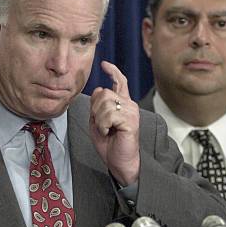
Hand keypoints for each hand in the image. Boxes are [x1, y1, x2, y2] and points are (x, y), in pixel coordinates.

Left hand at [90, 61, 139, 184]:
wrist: (120, 162)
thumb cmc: (109, 144)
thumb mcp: (97, 122)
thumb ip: (96, 107)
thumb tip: (98, 90)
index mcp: (122, 104)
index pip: (119, 82)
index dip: (112, 71)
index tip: (104, 64)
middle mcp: (129, 104)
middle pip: (104, 93)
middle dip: (95, 109)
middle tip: (100, 125)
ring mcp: (131, 111)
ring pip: (105, 103)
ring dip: (99, 119)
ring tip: (106, 130)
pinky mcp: (130, 120)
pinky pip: (109, 115)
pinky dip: (103, 125)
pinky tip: (109, 132)